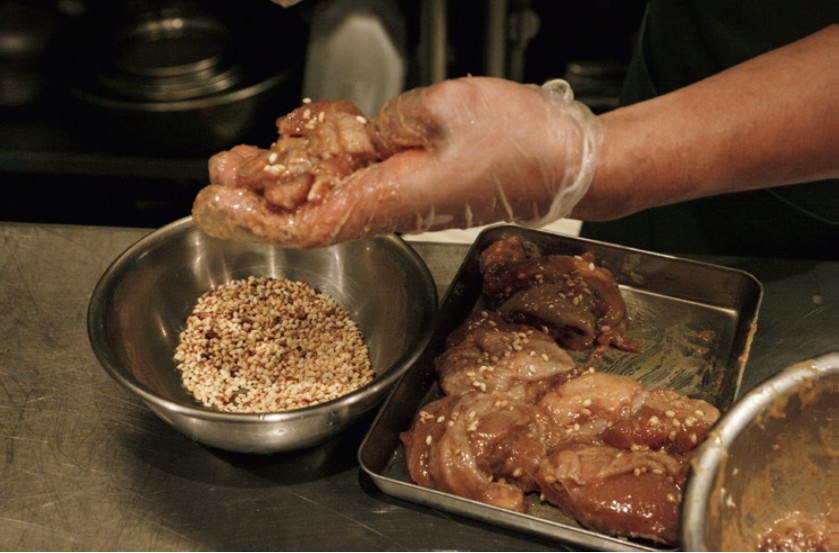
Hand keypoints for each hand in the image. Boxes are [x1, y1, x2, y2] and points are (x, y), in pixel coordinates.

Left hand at [193, 76, 600, 247]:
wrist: (570, 164)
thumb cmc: (522, 144)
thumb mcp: (446, 110)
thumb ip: (389, 124)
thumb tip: (364, 137)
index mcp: (393, 201)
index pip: (310, 224)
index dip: (260, 219)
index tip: (221, 207)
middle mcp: (393, 210)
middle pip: (310, 213)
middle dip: (259, 194)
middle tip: (221, 171)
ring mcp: (404, 200)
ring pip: (331, 196)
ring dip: (286, 177)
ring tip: (246, 156)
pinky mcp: (416, 187)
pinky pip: (361, 181)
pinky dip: (328, 162)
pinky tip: (310, 137)